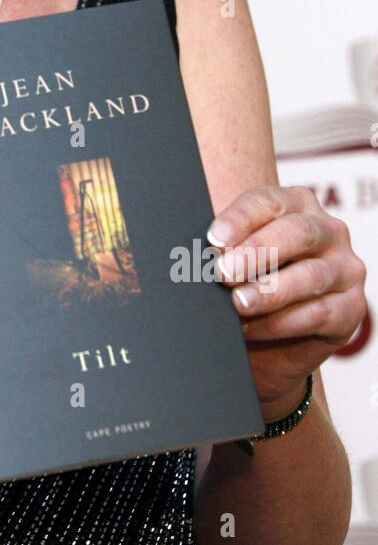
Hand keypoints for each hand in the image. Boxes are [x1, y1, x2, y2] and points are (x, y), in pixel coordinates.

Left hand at [209, 185, 366, 417]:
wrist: (266, 343)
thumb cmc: (246, 285)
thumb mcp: (234, 259)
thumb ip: (223, 247)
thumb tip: (193, 249)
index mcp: (298, 205)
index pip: (270, 202)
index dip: (240, 219)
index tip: (213, 239)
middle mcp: (329, 231)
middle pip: (297, 233)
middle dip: (256, 252)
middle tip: (223, 272)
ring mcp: (345, 269)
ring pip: (310, 276)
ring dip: (269, 291)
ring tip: (238, 303)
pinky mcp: (350, 309)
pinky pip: (317, 314)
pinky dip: (279, 323)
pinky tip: (251, 328)